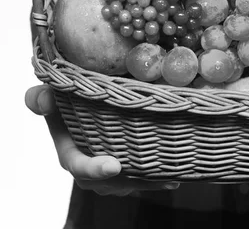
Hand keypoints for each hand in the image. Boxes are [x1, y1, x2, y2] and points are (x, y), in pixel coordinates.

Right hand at [25, 84, 179, 195]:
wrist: (82, 108)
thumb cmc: (68, 103)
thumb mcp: (53, 98)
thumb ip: (43, 98)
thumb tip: (43, 97)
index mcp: (69, 152)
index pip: (77, 165)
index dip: (94, 168)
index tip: (115, 166)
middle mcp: (88, 167)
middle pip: (106, 182)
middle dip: (128, 181)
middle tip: (152, 175)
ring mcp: (106, 171)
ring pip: (124, 184)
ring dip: (145, 183)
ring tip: (169, 177)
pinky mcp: (123, 169)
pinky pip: (138, 180)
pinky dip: (155, 181)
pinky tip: (173, 177)